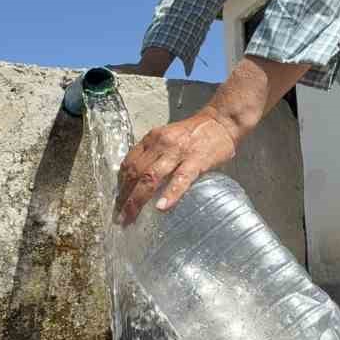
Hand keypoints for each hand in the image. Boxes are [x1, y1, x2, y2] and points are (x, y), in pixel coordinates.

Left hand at [116, 110, 237, 224]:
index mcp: (152, 139)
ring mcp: (178, 152)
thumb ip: (154, 155)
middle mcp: (161, 144)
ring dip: (138, 199)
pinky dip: (170, 194)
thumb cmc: (194, 134)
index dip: (120, 184)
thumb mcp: (167, 138)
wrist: (221, 122)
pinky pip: (181, 179)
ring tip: (131, 217)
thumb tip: (140, 181)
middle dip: (125, 197)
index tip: (118, 201)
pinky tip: (162, 207)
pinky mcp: (196, 161)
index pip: (129, 163)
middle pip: (135, 173)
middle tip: (120, 217)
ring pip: (151, 177)